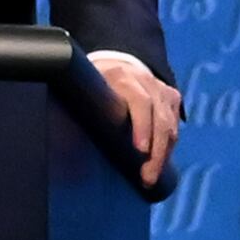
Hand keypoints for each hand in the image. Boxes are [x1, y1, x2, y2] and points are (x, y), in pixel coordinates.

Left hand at [84, 48, 181, 185]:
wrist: (115, 62)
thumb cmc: (92, 83)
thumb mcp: (83, 89)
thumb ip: (80, 111)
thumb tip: (64, 147)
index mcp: (122, 77)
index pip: (140, 102)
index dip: (142, 126)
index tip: (140, 151)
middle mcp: (147, 81)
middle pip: (160, 119)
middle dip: (156, 152)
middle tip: (147, 178)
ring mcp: (162, 89)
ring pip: (170, 125)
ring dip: (163, 154)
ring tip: (151, 177)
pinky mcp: (172, 98)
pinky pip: (174, 126)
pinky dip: (168, 147)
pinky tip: (158, 163)